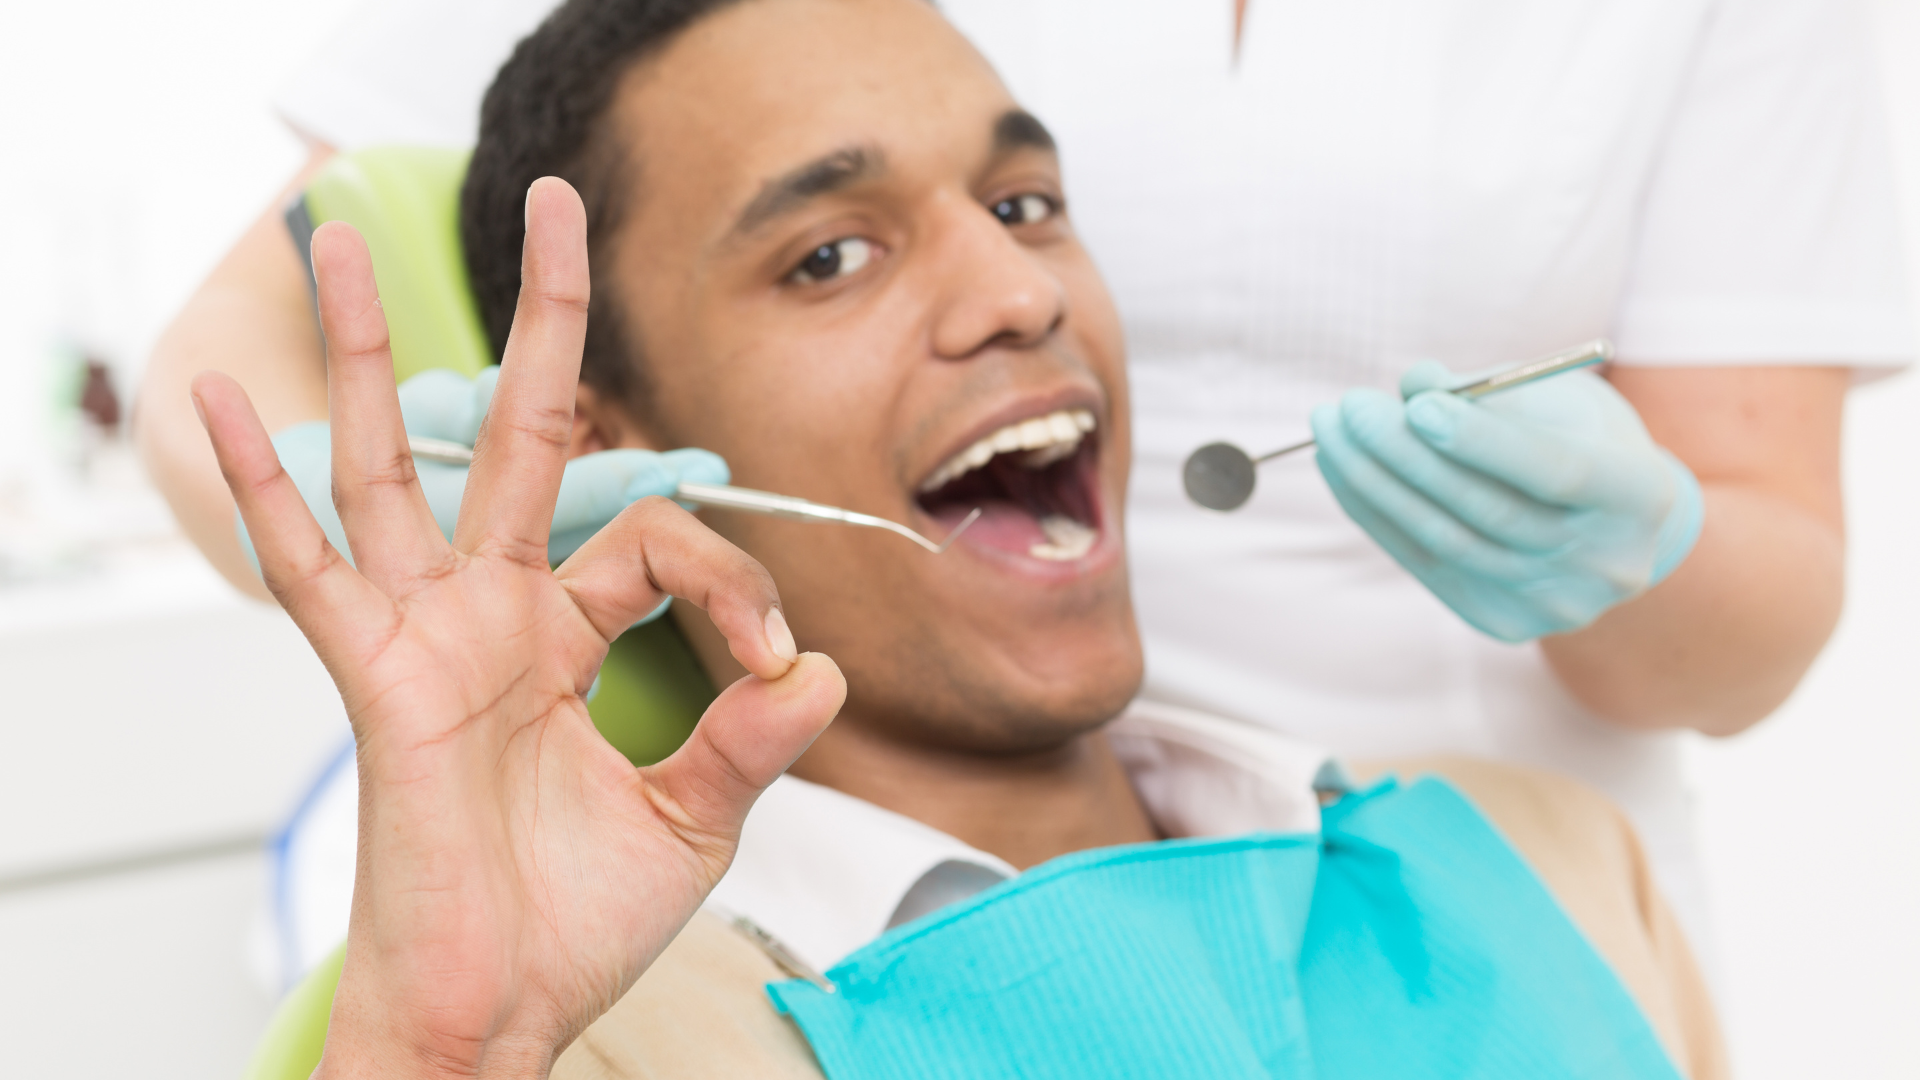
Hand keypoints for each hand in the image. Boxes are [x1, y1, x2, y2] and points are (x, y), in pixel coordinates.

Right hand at [194, 177, 844, 1079]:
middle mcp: (495, 614)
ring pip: (393, 464)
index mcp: (570, 635)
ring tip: (326, 235)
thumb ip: (753, 737)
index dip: (735, 584)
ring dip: (362, 351)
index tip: (779, 671)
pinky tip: (221, 398)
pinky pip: (311, 571)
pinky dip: (260, 487)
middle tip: (555, 203)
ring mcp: (428, 636)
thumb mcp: (696, 816)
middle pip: (520, 432)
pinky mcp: (377, 680)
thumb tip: (824, 671)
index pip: (659, 535)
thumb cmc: (576, 921)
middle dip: (541, 321)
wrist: (501, 1012)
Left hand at [1311, 360, 1703, 642]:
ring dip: (1374, 483)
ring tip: (1331, 432)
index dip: (1483, 439)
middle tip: (1350, 407)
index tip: (1418, 403)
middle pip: (1489, 509)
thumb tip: (1413, 384)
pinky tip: (1341, 469)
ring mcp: (1554, 604)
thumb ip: (1490, 391)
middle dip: (1407, 454)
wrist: (1612, 532)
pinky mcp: (1503, 622)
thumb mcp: (1554, 397)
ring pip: (1446, 540)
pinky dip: (1375, 514)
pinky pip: (1424, 562)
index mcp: (1639, 495)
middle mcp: (1605, 562)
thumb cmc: (1580, 440)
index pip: (1556, 470)